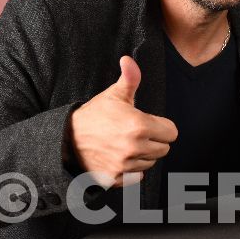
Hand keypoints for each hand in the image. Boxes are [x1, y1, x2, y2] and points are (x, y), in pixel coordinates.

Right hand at [69, 56, 177, 187]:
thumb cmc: (95, 114)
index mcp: (139, 125)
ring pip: (151, 162)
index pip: (172, 132)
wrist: (67, 138)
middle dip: (155, 140)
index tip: (151, 123)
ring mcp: (124, 165)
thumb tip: (129, 60)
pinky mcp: (115, 178)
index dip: (163, 126)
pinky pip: (137, 176)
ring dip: (144, 155)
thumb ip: (130, 78)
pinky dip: (133, 170)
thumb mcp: (114, 94)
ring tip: (127, 143)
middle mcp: (134, 147)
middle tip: (138, 133)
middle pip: (164, 149)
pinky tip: (121, 157)